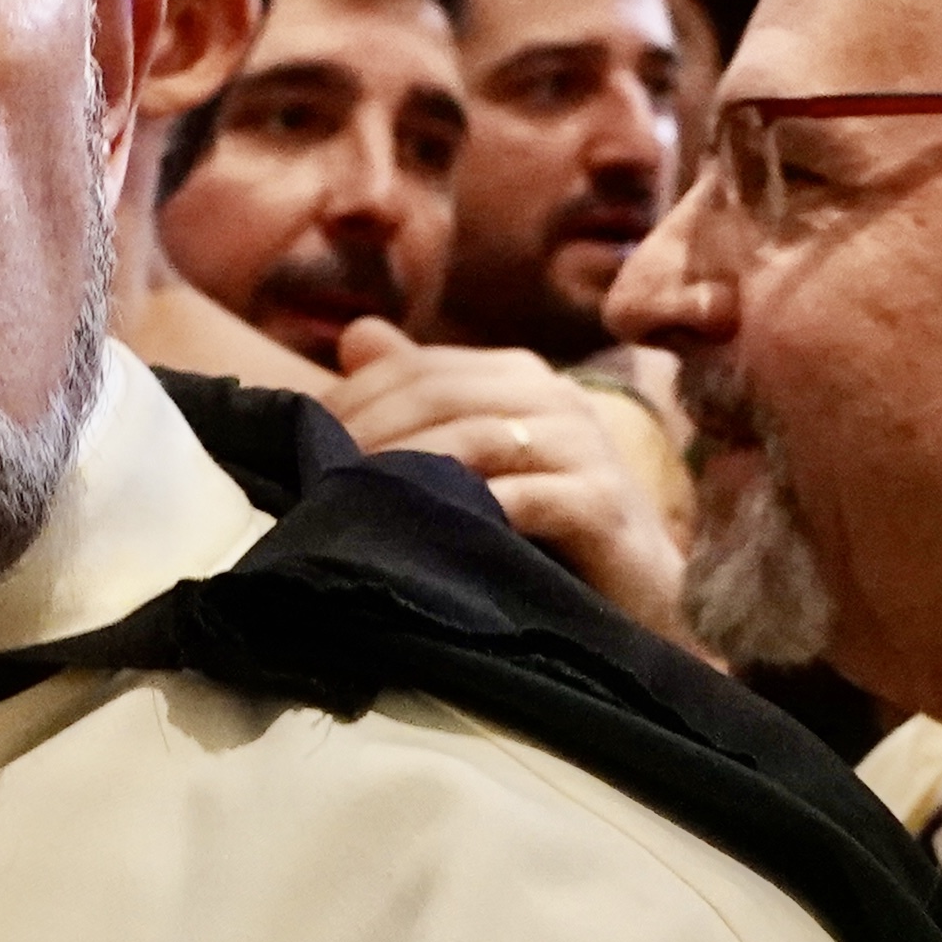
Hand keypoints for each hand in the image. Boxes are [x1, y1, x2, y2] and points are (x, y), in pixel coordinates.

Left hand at [326, 325, 691, 634]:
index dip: (352, 400)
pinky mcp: (602, 504)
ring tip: (351, 506)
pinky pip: (525, 497)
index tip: (299, 446)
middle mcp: (554, 398)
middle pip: (440, 393)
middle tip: (312, 481)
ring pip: (476, 438)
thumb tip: (356, 334)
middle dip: (368, 434)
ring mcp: (585, 447)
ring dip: (405, 471)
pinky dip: (468, 512)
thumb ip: (420, 400)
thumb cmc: (546, 535)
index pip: (417, 367)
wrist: (642, 606)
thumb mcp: (477, 462)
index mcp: (517, 378)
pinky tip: (423, 536)